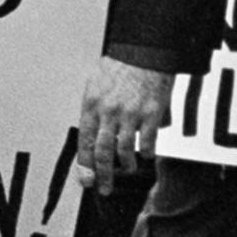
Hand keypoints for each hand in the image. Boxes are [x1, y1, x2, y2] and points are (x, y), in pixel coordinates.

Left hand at [75, 56, 171, 192]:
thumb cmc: (122, 63)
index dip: (85, 165)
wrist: (147, 48)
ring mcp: (131, 113)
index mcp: (92, 104)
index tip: (86, 179)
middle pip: (102, 152)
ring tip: (127, 169)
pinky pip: (147, 142)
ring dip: (125, 165)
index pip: (84, 142)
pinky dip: (146, 153)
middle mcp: (109, 111)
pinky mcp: (152, 113)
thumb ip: (95, 110)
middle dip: (102, 175)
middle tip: (104, 188)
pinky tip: (146, 155)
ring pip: (124, 150)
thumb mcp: (96, 83)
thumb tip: (96, 132)